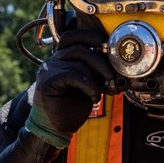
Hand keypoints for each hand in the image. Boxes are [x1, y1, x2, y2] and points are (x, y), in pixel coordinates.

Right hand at [26, 28, 125, 146]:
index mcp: (62, 58)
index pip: (72, 36)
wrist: (58, 126)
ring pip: (78, 61)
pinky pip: (73, 75)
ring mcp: (49, 70)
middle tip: (114, 75)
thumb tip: (115, 62)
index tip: (107, 44)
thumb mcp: (89, 84)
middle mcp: (53, 60)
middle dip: (102, 61)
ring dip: (97, 74)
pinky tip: (94, 96)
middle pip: (80, 48)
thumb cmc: (73, 105)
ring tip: (106, 88)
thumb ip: (95, 71)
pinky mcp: (48, 81)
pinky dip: (89, 85)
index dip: (90, 36)